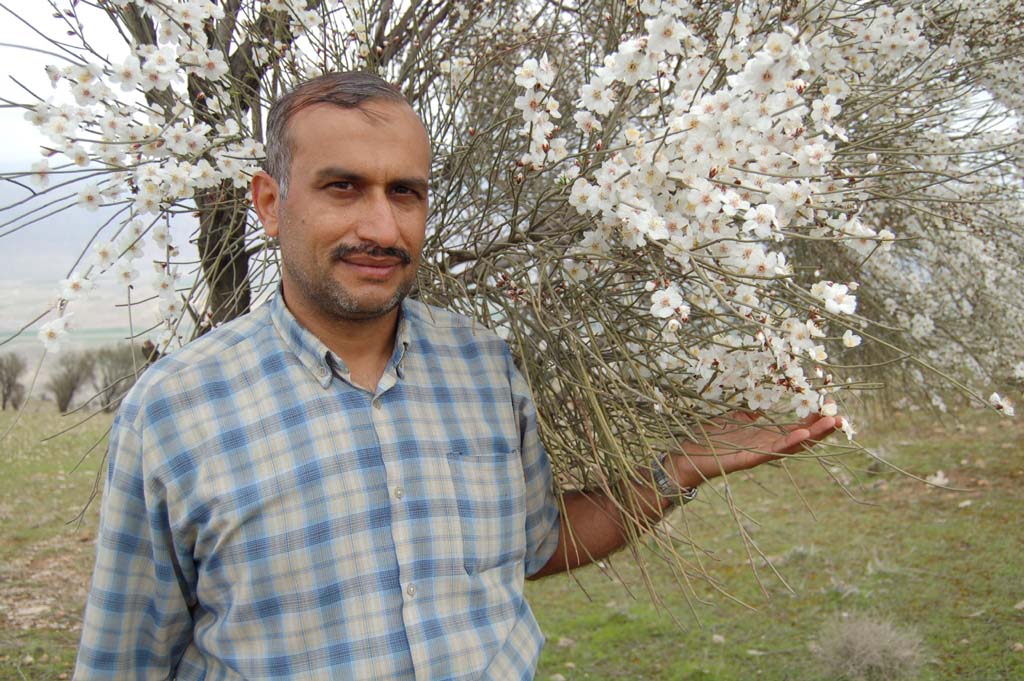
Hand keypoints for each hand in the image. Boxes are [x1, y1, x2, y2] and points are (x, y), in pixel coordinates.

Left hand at [671, 411, 839, 487]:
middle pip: (800, 438)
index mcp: (764, 437)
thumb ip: (749, 414)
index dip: (813, 420)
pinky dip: (788, 443)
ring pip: (792, 445)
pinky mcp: (748, 459)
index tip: (830, 408)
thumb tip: (759, 405)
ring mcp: (759, 454)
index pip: (795, 428)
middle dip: (822, 429)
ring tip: (831, 424)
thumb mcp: (734, 419)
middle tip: (841, 417)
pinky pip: (771, 451)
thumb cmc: (710, 436)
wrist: (686, 455)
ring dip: (813, 435)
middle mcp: (766, 447)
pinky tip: (803, 434)